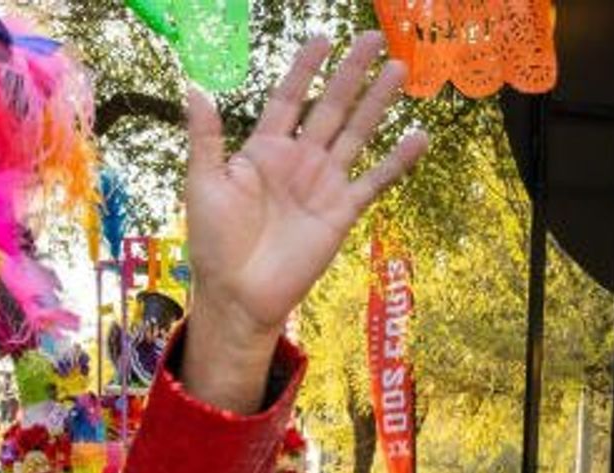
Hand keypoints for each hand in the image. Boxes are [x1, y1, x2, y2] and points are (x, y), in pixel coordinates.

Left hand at [181, 34, 425, 410]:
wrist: (238, 294)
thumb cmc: (214, 243)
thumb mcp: (204, 184)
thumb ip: (205, 137)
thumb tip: (194, 87)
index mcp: (263, 151)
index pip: (288, 99)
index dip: (304, 69)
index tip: (321, 39)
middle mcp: (297, 161)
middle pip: (329, 107)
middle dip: (350, 73)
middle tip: (373, 37)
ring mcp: (322, 184)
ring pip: (355, 133)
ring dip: (377, 103)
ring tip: (398, 69)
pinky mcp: (341, 211)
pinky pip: (374, 180)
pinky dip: (397, 160)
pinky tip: (418, 135)